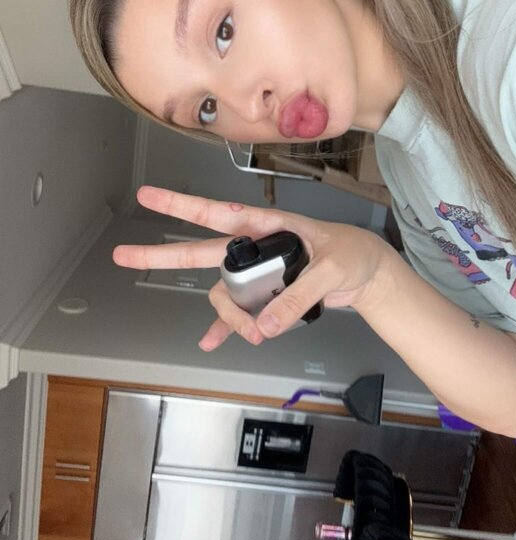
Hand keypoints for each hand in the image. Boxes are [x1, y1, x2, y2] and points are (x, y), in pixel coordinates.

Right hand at [113, 185, 396, 349]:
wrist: (367, 272)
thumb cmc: (352, 254)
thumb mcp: (331, 269)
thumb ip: (298, 296)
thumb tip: (266, 325)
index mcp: (268, 226)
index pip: (219, 214)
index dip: (182, 206)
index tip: (149, 197)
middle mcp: (255, 247)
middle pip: (201, 251)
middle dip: (163, 253)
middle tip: (124, 254)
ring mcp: (257, 273)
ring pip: (223, 293)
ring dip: (230, 317)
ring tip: (254, 334)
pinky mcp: (265, 296)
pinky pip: (236, 314)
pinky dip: (223, 329)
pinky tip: (210, 341)